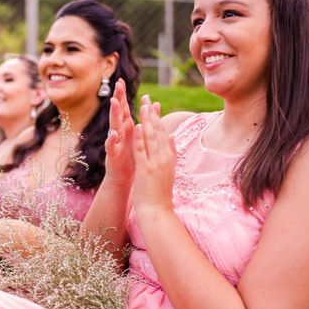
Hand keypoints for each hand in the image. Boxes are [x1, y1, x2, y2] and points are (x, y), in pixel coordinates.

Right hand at [105, 78, 135, 185]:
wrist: (124, 178)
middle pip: (118, 113)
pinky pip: (111, 146)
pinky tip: (113, 134)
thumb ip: (145, 120)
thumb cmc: (132, 157)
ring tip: (114, 103)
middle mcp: (119, 133)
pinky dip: (112, 140)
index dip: (123, 95)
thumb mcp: (139, 136)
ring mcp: (115, 142)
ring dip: (114, 114)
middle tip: (117, 85)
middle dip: (118, 99)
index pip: (125, 108)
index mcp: (127, 128)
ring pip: (114, 126)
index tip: (121, 80)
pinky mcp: (112, 155)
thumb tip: (154, 103)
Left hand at [132, 95, 175, 220]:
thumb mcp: (168, 169)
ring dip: (146, 120)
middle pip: (157, 131)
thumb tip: (171, 135)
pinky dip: (139, 137)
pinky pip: (142, 150)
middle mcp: (164, 157)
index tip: (152, 104)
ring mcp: (155, 163)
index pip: (162, 132)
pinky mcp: (146, 169)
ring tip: (142, 106)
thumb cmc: (160, 191)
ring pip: (151, 137)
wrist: (158, 210)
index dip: (157, 117)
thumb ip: (170, 151)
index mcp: (169, 156)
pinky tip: (136, 125)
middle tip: (146, 98)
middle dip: (151, 114)